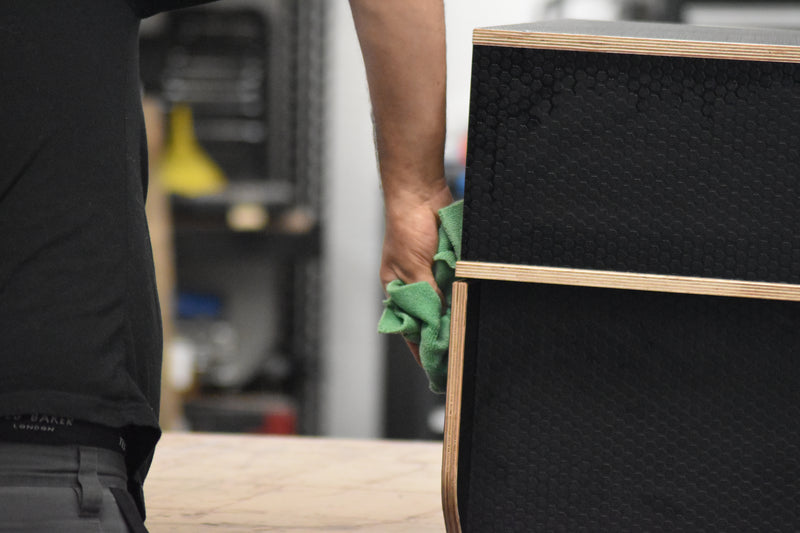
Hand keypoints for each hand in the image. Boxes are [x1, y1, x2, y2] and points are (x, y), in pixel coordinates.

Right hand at [381, 183, 452, 364]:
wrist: (422, 193)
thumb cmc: (408, 229)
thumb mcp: (414, 269)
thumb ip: (427, 297)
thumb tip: (438, 325)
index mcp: (398, 290)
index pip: (410, 329)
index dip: (423, 349)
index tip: (437, 372)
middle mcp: (416, 285)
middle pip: (431, 320)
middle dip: (443, 336)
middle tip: (460, 359)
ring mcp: (434, 274)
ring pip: (448, 305)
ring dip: (456, 316)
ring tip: (470, 339)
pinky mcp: (450, 263)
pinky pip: (459, 285)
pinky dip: (465, 294)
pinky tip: (475, 307)